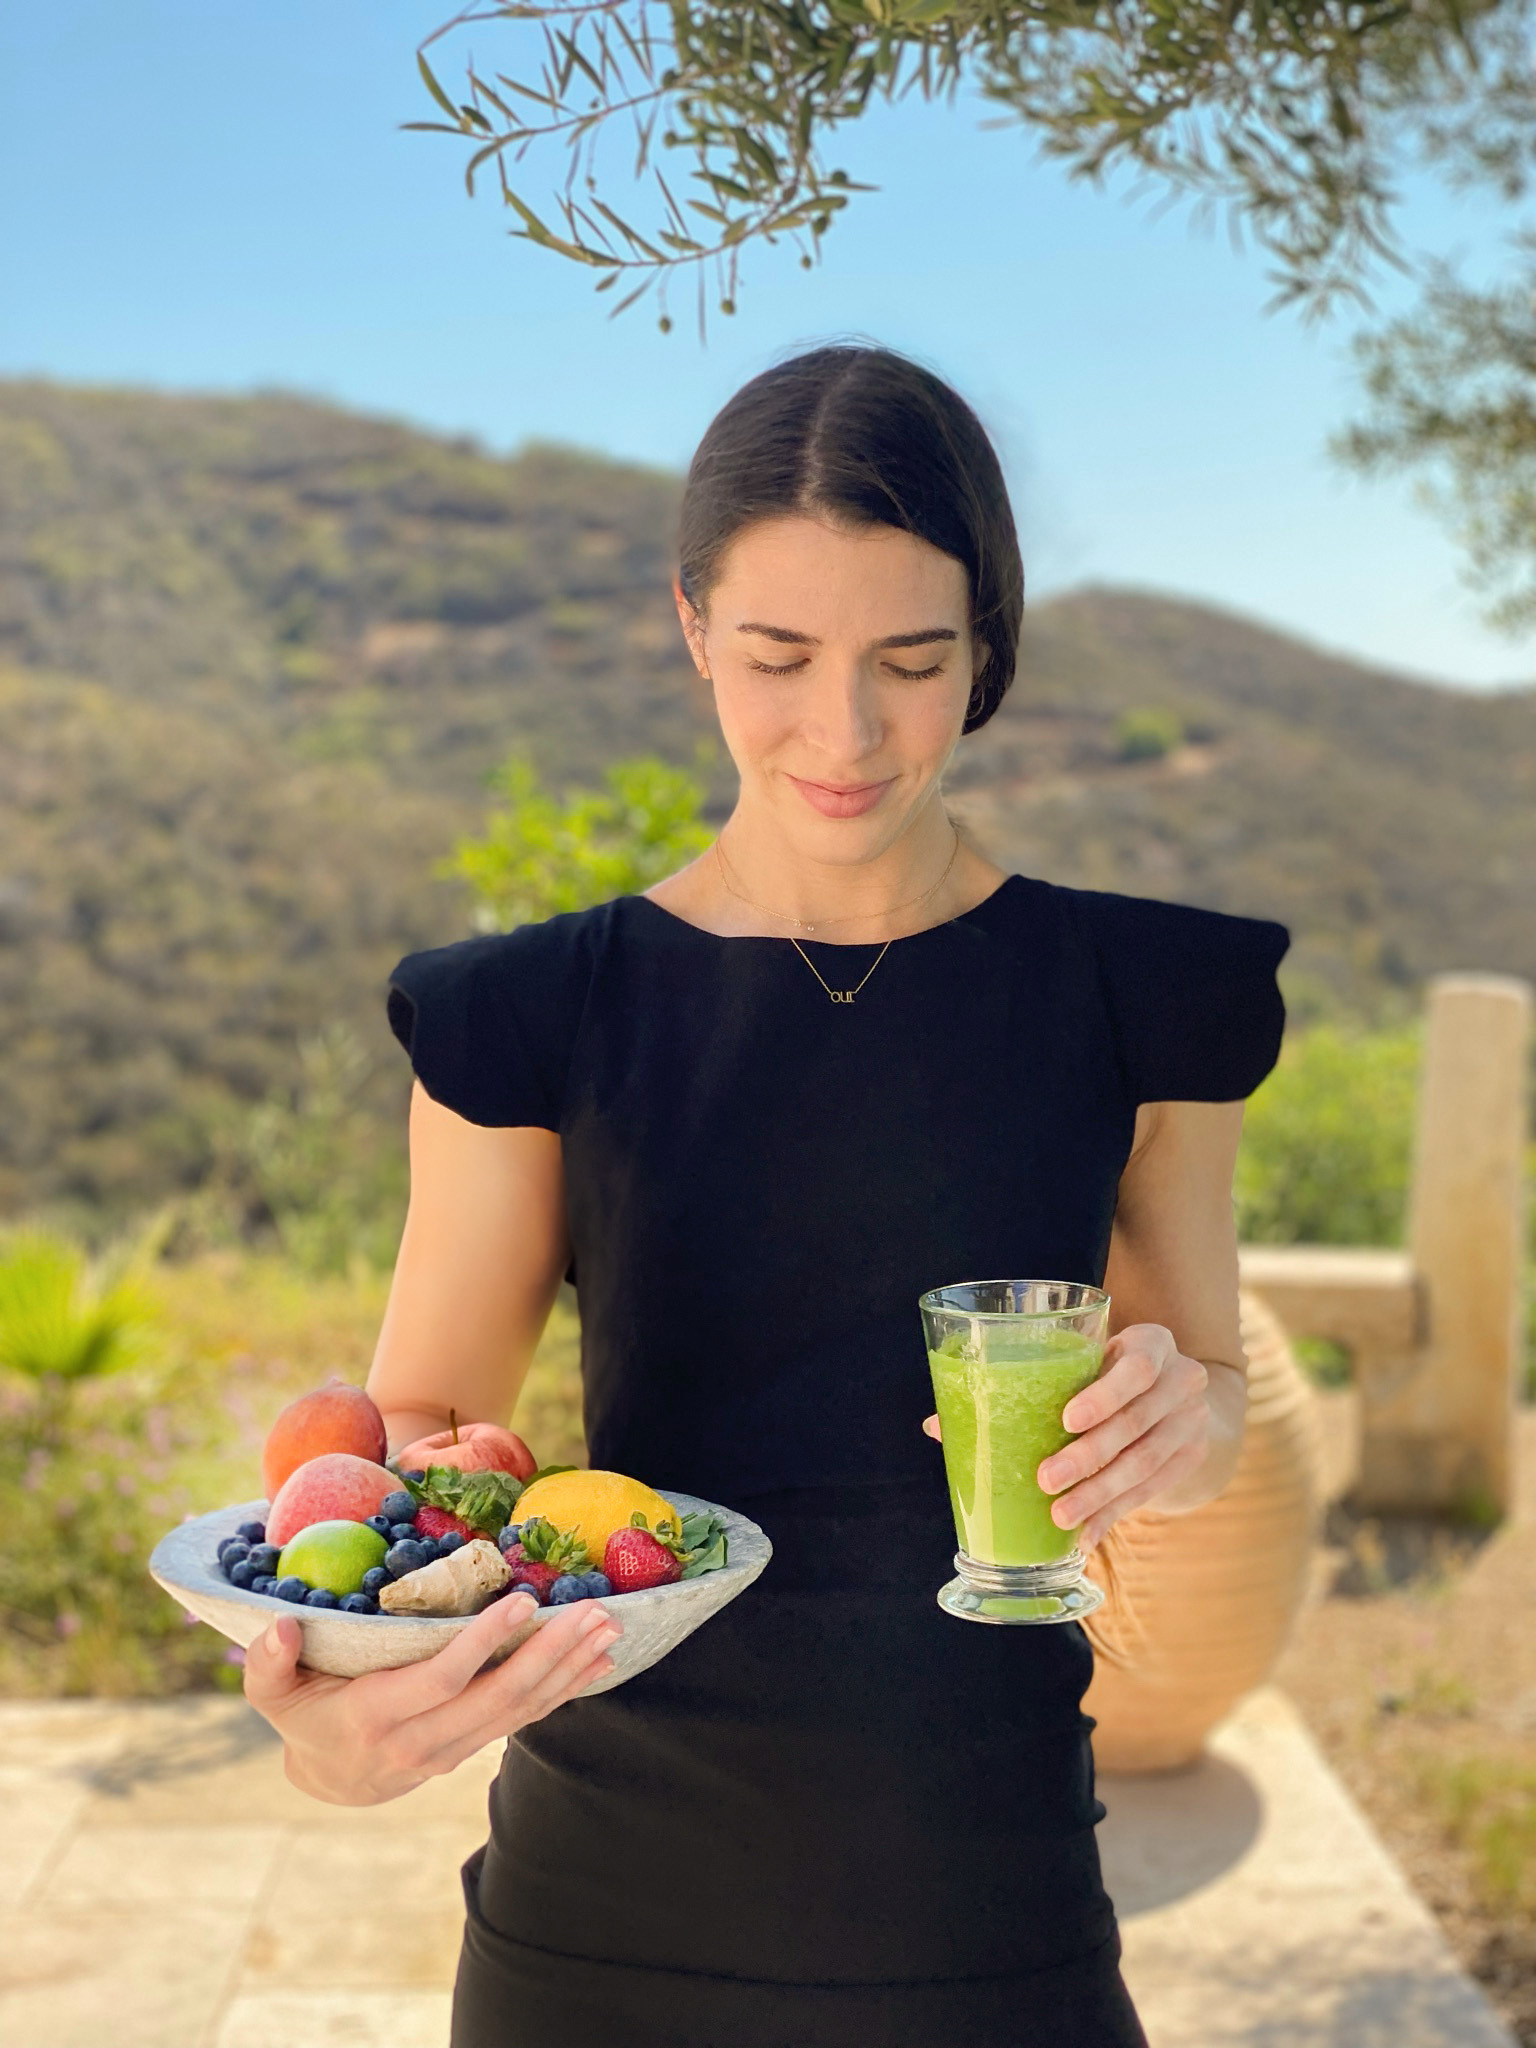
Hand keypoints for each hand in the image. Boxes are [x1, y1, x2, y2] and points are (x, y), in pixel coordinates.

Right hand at [243, 1591, 620, 1805]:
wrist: (330, 1781)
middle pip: (498, 1699)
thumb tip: (282, 1625)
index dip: (483, 1643)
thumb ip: (269, 1661)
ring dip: (569, 1669)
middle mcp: (422, 1742)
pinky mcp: (474, 1746)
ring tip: (611, 1630)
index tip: (521, 1600)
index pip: (442, 1681)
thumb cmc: (302, 1717)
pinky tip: (599, 1663)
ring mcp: (453, 1750)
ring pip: (521, 1711)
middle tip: (594, 1612)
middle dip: (550, 1654)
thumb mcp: (273, 1693)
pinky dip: (565, 1690)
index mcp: (377, 1718)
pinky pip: (525, 1718)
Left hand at [920, 1322, 1211, 1551]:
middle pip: (1136, 1423)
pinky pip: (1152, 1493)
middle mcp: (1182, 1379)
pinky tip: (1085, 1535)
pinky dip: (1114, 1515)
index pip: (1136, 1366)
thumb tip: (937, 1425)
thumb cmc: (1101, 1373)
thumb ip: (1021, 1384)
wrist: (1173, 1396)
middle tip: (1045, 1480)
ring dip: (1099, 1495)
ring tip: (1060, 1517)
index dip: (1103, 1394)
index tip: (1065, 1420)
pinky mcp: (1191, 1459)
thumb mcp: (1077, 1365)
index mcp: (1151, 1343)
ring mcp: (1191, 1421)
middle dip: (1088, 1457)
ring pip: (1145, 1464)